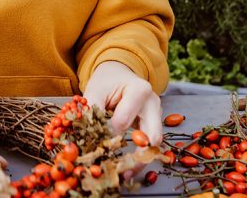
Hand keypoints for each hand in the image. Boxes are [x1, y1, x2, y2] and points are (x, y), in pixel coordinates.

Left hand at [83, 61, 161, 179]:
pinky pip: (150, 143)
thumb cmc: (106, 81)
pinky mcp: (154, 123)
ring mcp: (157, 113)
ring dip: (141, 159)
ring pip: (154, 143)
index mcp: (139, 90)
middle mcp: (153, 102)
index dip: (108, 136)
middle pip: (152, 136)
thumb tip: (89, 139)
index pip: (123, 121)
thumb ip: (92, 113)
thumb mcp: (94, 91)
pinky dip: (140, 155)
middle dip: (137, 157)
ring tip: (125, 173)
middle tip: (122, 172)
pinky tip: (128, 166)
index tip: (95, 146)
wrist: (118, 73)